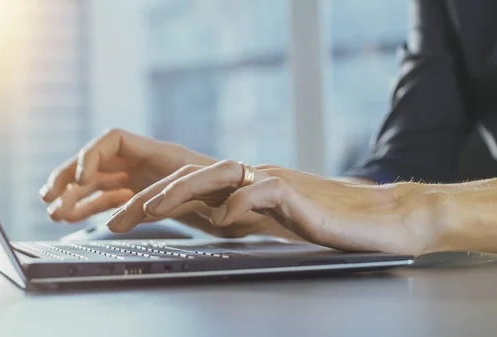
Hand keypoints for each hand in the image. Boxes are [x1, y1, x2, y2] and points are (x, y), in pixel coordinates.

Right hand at [40, 128, 214, 222]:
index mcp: (158, 152)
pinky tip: (69, 216)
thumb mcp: (210, 184)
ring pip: (97, 183)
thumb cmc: (230, 187)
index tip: (82, 178)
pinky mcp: (139, 197)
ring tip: (52, 212)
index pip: (113, 140)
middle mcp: (144, 162)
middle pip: (97, 161)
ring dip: (73, 195)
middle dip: (69, 176)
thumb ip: (182, 189)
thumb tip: (150, 207)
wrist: (242, 199)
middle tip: (48, 196)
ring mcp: (139, 179)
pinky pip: (107, 199)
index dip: (92, 156)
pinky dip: (87, 207)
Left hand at [105, 160, 433, 253]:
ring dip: (180, 192)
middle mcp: (252, 179)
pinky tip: (224, 219)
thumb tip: (207, 222)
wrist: (379, 219)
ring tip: (150, 210)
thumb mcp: (270, 226)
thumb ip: (240, 220)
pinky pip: (261, 191)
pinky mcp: (297, 193)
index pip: (187, 188)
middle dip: (149, 197)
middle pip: (191, 177)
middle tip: (116, 220)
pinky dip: (239, 204)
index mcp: (243, 188)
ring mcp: (273, 182)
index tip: (120, 222)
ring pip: (216, 176)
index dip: (150, 201)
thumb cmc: (325, 225)